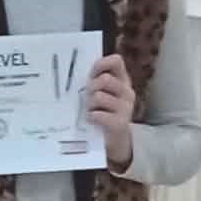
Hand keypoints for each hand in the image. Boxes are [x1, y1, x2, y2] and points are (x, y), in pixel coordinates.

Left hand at [86, 54, 136, 169]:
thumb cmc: (102, 111)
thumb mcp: (100, 92)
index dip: (101, 63)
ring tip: (90, 109)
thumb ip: (94, 80)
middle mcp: (127, 92)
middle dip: (91, 87)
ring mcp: (126, 108)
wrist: (112, 139)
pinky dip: (91, 116)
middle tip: (87, 96)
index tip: (91, 73)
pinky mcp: (120, 123)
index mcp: (122, 80)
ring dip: (89, 104)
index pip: (116, 61)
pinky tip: (92, 119)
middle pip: (105, 79)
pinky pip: (98, 114)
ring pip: (99, 96)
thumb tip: (73, 66)